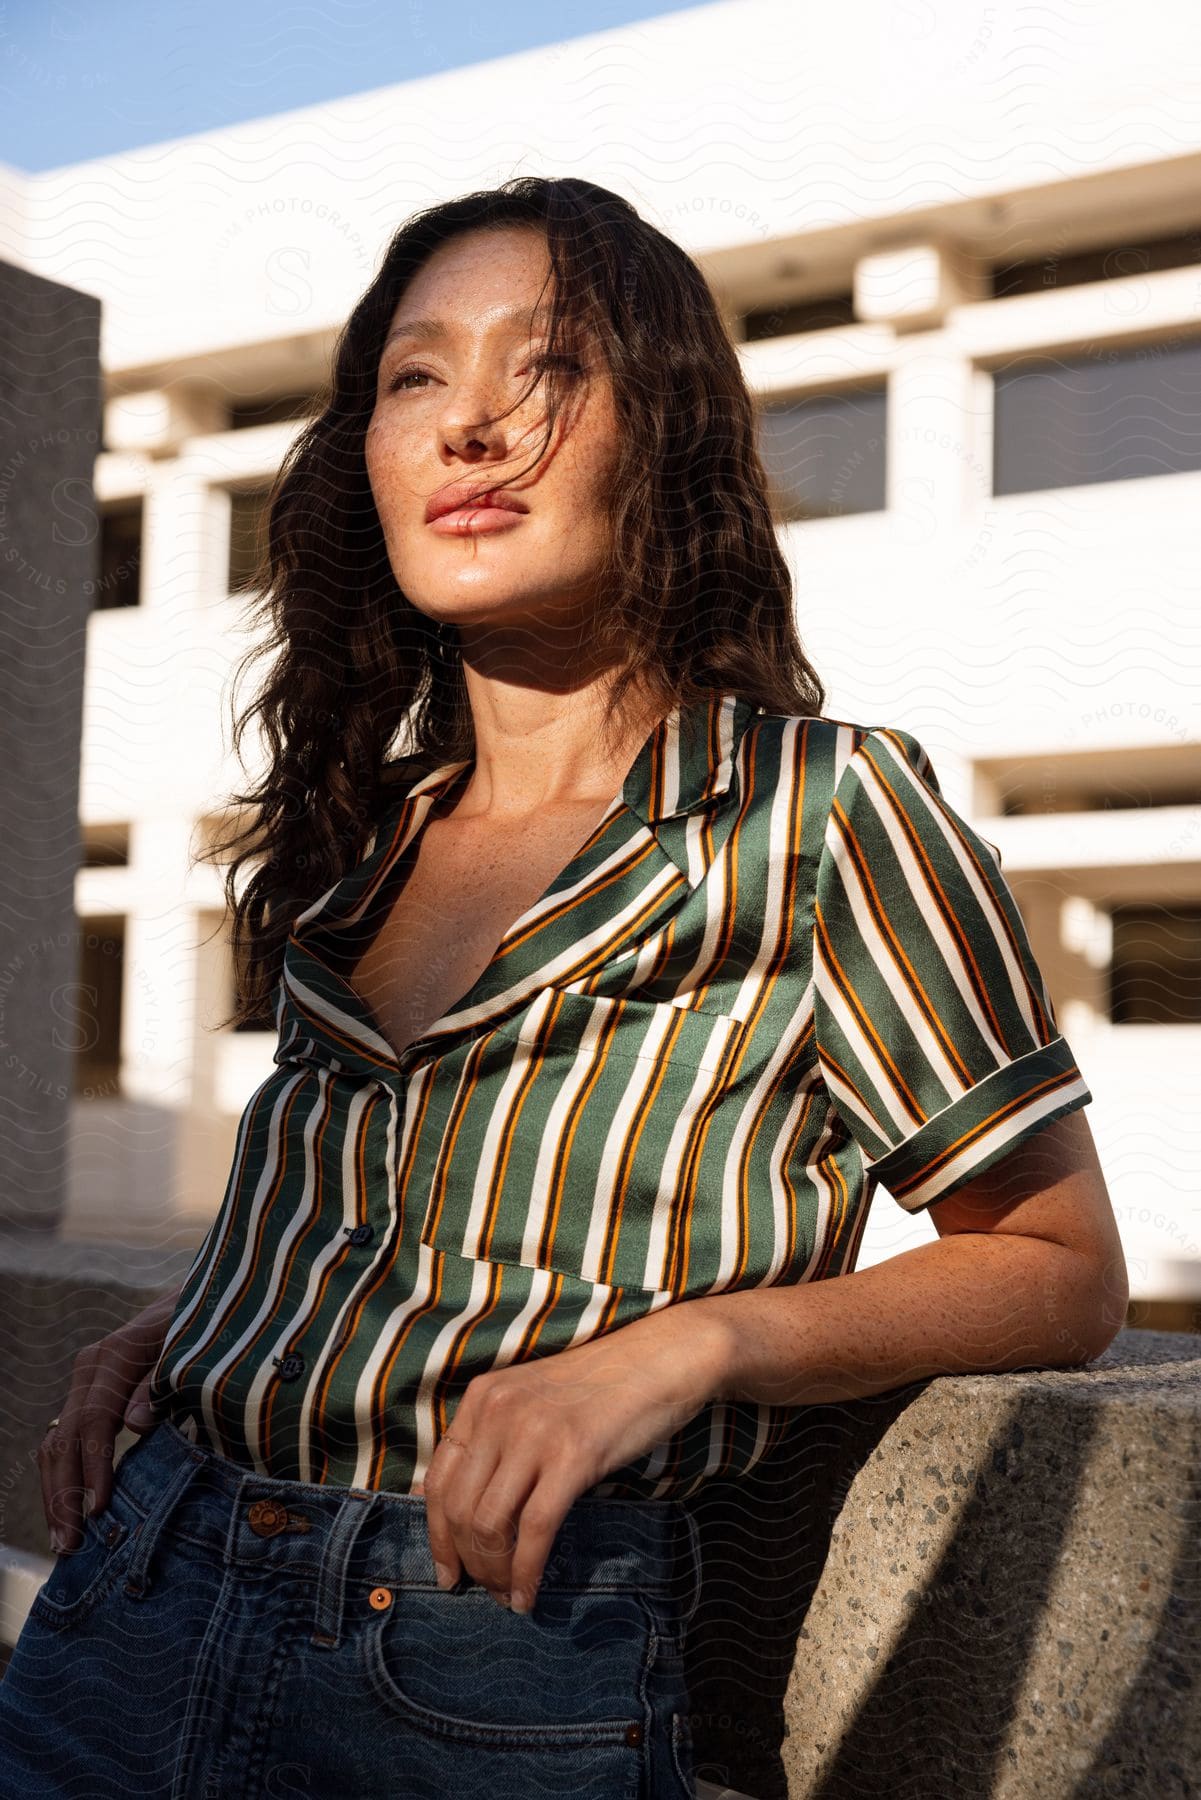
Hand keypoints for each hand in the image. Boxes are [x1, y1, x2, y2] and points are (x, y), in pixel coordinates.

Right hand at [36, 1284, 181, 1554]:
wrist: (203, 1296)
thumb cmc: (202, 1324)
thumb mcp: (191, 1347)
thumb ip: (163, 1383)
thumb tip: (134, 1424)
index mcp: (112, 1356)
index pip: (93, 1422)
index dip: (93, 1468)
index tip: (98, 1510)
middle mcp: (90, 1368)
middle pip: (64, 1438)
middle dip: (64, 1493)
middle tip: (71, 1544)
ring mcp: (86, 1381)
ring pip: (56, 1442)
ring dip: (57, 1492)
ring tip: (64, 1540)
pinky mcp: (91, 1394)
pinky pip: (67, 1439)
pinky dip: (65, 1475)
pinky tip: (69, 1510)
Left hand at [417, 1300, 730, 1614]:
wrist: (661, 1360)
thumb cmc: (601, 1388)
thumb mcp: (533, 1403)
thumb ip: (496, 1441)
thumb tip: (464, 1507)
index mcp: (483, 1397)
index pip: (439, 1479)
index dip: (438, 1535)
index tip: (448, 1572)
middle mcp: (498, 1411)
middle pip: (460, 1508)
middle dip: (470, 1561)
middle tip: (487, 1590)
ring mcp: (534, 1432)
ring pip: (490, 1524)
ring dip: (495, 1571)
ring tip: (509, 1594)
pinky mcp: (572, 1455)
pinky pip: (535, 1529)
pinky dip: (526, 1570)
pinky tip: (529, 1594)